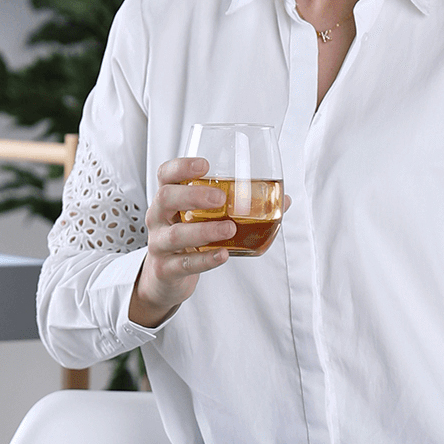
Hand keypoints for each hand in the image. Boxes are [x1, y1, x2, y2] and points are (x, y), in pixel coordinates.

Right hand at [128, 157, 289, 328]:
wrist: (166, 278)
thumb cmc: (189, 239)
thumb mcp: (205, 218)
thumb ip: (239, 206)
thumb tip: (284, 200)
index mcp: (169, 199)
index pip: (165, 174)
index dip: (181, 167)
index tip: (205, 165)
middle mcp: (159, 218)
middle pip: (165, 198)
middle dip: (193, 195)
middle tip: (221, 198)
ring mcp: (160, 244)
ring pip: (175, 234)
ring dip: (204, 230)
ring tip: (229, 228)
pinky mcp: (166, 269)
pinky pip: (184, 263)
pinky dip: (205, 259)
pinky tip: (223, 255)